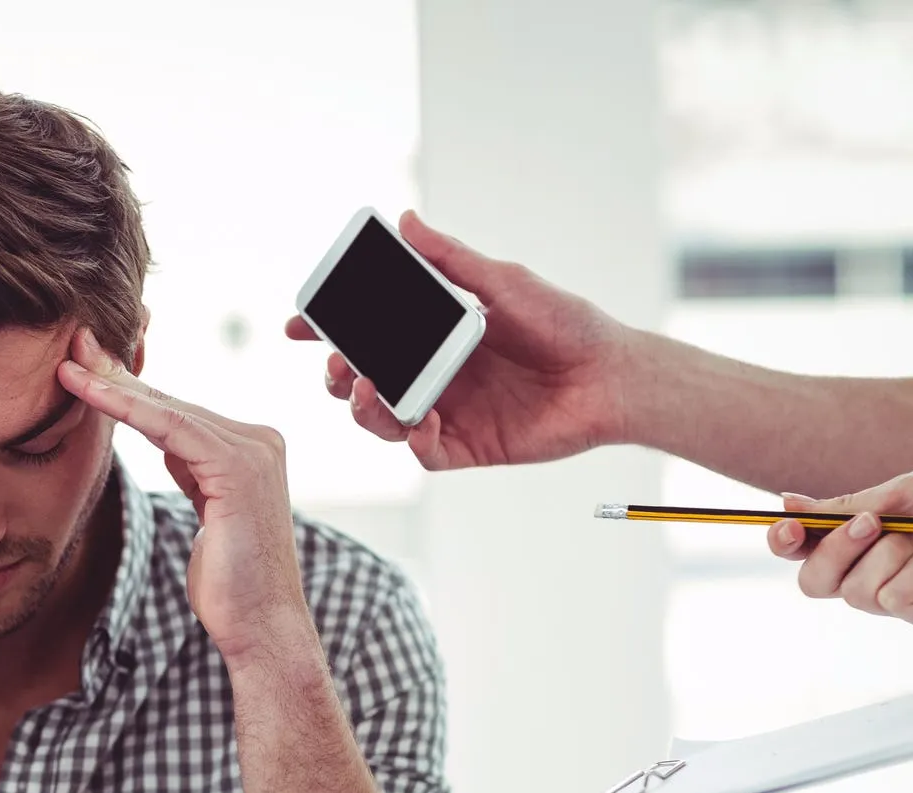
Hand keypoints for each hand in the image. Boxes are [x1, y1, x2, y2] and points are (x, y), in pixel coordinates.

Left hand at [59, 327, 307, 665]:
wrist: (260, 627)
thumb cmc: (228, 583)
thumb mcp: (207, 512)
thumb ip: (195, 472)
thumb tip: (171, 445)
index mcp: (251, 448)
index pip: (178, 412)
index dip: (129, 389)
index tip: (87, 367)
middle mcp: (258, 440)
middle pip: (171, 402)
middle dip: (117, 374)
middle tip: (72, 344)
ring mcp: (253, 450)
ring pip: (167, 409)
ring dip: (113, 385)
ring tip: (69, 364)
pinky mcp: (238, 467)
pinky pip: (170, 428)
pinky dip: (127, 408)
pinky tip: (92, 392)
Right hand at [284, 210, 638, 470]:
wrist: (611, 375)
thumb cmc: (565, 323)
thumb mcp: (503, 282)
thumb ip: (450, 259)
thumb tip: (406, 221)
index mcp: (433, 336)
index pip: (368, 334)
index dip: (327, 332)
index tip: (301, 324)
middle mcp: (433, 375)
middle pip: (362, 380)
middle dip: (336, 374)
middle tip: (334, 364)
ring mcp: (446, 412)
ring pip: (381, 419)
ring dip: (363, 407)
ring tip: (364, 389)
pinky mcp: (466, 446)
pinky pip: (423, 451)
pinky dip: (413, 437)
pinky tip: (421, 420)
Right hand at [769, 473, 912, 623]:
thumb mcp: (896, 496)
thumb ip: (844, 507)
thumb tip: (786, 502)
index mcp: (848, 544)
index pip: (795, 550)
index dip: (782, 542)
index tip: (791, 527)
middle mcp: (860, 575)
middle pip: (813, 582)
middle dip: (836, 550)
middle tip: (872, 522)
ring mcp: (885, 601)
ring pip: (857, 592)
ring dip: (894, 556)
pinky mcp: (909, 614)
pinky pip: (894, 600)